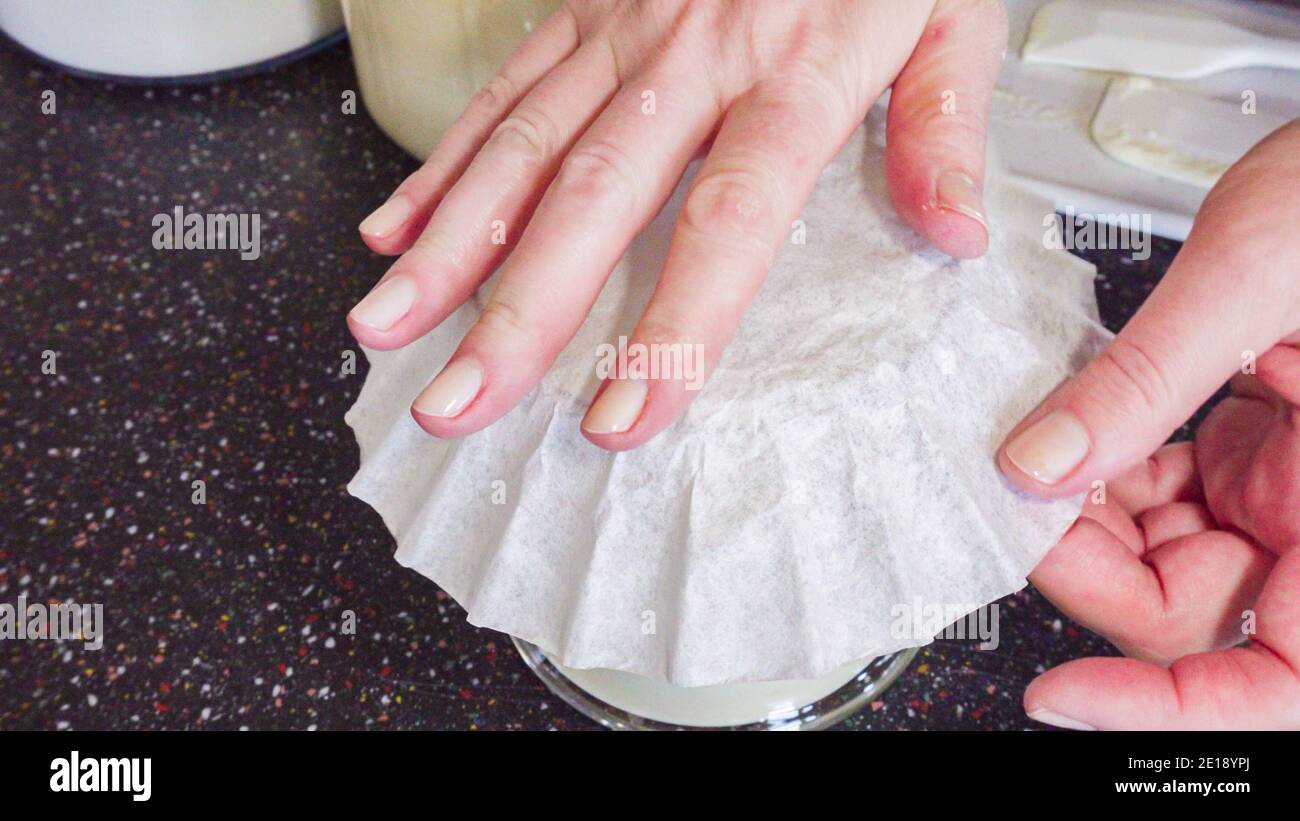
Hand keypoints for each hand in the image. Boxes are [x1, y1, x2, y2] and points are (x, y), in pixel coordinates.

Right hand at [348, 0, 1007, 448]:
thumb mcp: (952, 13)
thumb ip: (942, 123)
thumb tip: (952, 230)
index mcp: (795, 69)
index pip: (727, 220)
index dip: (672, 326)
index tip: (626, 411)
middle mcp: (694, 53)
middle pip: (592, 201)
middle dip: (516, 313)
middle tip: (460, 399)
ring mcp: (625, 27)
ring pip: (522, 149)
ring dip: (449, 247)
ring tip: (392, 323)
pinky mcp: (586, 5)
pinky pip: (506, 89)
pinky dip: (446, 165)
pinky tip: (400, 227)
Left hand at [998, 122, 1299, 728]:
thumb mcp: (1252, 278)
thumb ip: (1143, 383)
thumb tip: (1037, 464)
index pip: (1274, 683)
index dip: (1163, 706)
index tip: (1060, 696)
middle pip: (1189, 611)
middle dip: (1089, 564)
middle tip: (1018, 501)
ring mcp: (1290, 487)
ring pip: (1162, 554)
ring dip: (1084, 511)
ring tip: (1032, 451)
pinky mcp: (1258, 447)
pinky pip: (1165, 494)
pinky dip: (1105, 465)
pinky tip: (1069, 425)